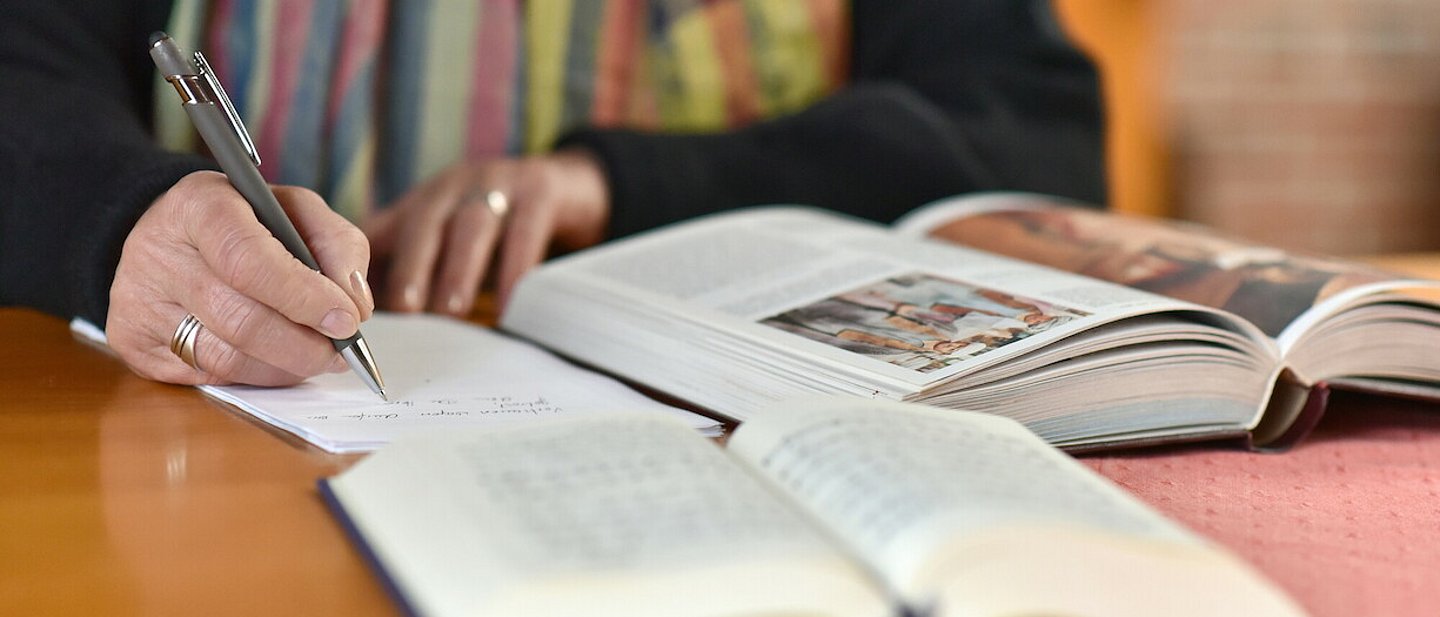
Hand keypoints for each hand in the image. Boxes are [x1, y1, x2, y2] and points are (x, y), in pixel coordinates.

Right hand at [106, 171, 374, 385]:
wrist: (170, 232)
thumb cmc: (246, 221)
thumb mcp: (296, 210)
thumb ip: (337, 245)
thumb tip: (355, 304)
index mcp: (199, 206)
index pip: (249, 261)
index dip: (303, 297)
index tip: (347, 320)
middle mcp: (156, 252)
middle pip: (240, 319)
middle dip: (303, 345)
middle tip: (340, 352)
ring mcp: (138, 300)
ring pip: (225, 358)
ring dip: (284, 366)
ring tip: (316, 357)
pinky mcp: (132, 340)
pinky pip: (207, 376)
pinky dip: (254, 376)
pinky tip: (274, 360)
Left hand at [364, 150, 608, 315]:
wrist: (569, 182)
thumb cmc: (499, 225)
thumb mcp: (450, 237)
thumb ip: (408, 263)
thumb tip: (365, 313)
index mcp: (424, 201)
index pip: (385, 226)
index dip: (366, 262)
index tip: (358, 306)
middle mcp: (454, 187)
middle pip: (425, 223)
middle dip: (412, 265)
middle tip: (405, 308)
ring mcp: (498, 183)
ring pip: (472, 225)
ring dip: (460, 268)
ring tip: (453, 309)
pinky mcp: (540, 190)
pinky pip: (525, 230)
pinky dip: (516, 267)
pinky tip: (511, 302)